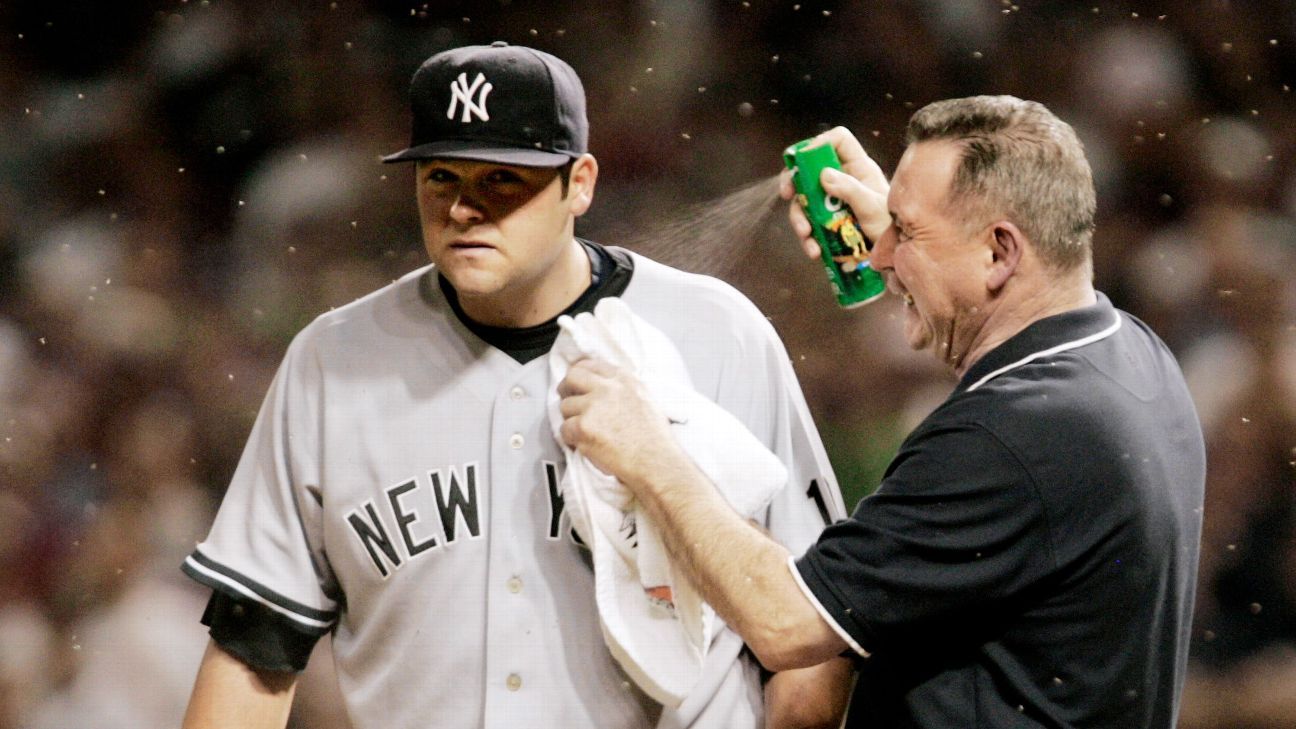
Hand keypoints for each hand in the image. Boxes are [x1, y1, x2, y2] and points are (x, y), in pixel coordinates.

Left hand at [556, 358, 684, 490]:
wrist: (655, 462)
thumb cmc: (654, 438)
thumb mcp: (644, 399)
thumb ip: (621, 389)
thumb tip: (601, 387)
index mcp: (623, 379)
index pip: (589, 365)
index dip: (579, 376)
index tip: (577, 386)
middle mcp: (607, 388)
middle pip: (571, 378)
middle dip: (566, 390)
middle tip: (570, 404)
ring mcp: (593, 406)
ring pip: (565, 407)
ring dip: (572, 420)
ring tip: (588, 433)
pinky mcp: (583, 427)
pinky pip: (564, 430)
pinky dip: (571, 439)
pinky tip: (586, 445)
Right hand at [779, 126, 891, 259]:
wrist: (893, 256)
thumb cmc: (890, 227)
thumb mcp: (872, 208)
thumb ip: (850, 190)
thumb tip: (824, 174)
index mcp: (858, 168)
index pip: (839, 140)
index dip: (820, 143)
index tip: (804, 160)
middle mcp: (843, 180)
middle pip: (810, 168)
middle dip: (794, 180)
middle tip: (787, 194)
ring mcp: (833, 201)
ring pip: (805, 199)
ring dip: (800, 217)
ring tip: (806, 235)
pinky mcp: (828, 221)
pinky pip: (809, 223)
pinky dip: (808, 238)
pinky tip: (814, 250)